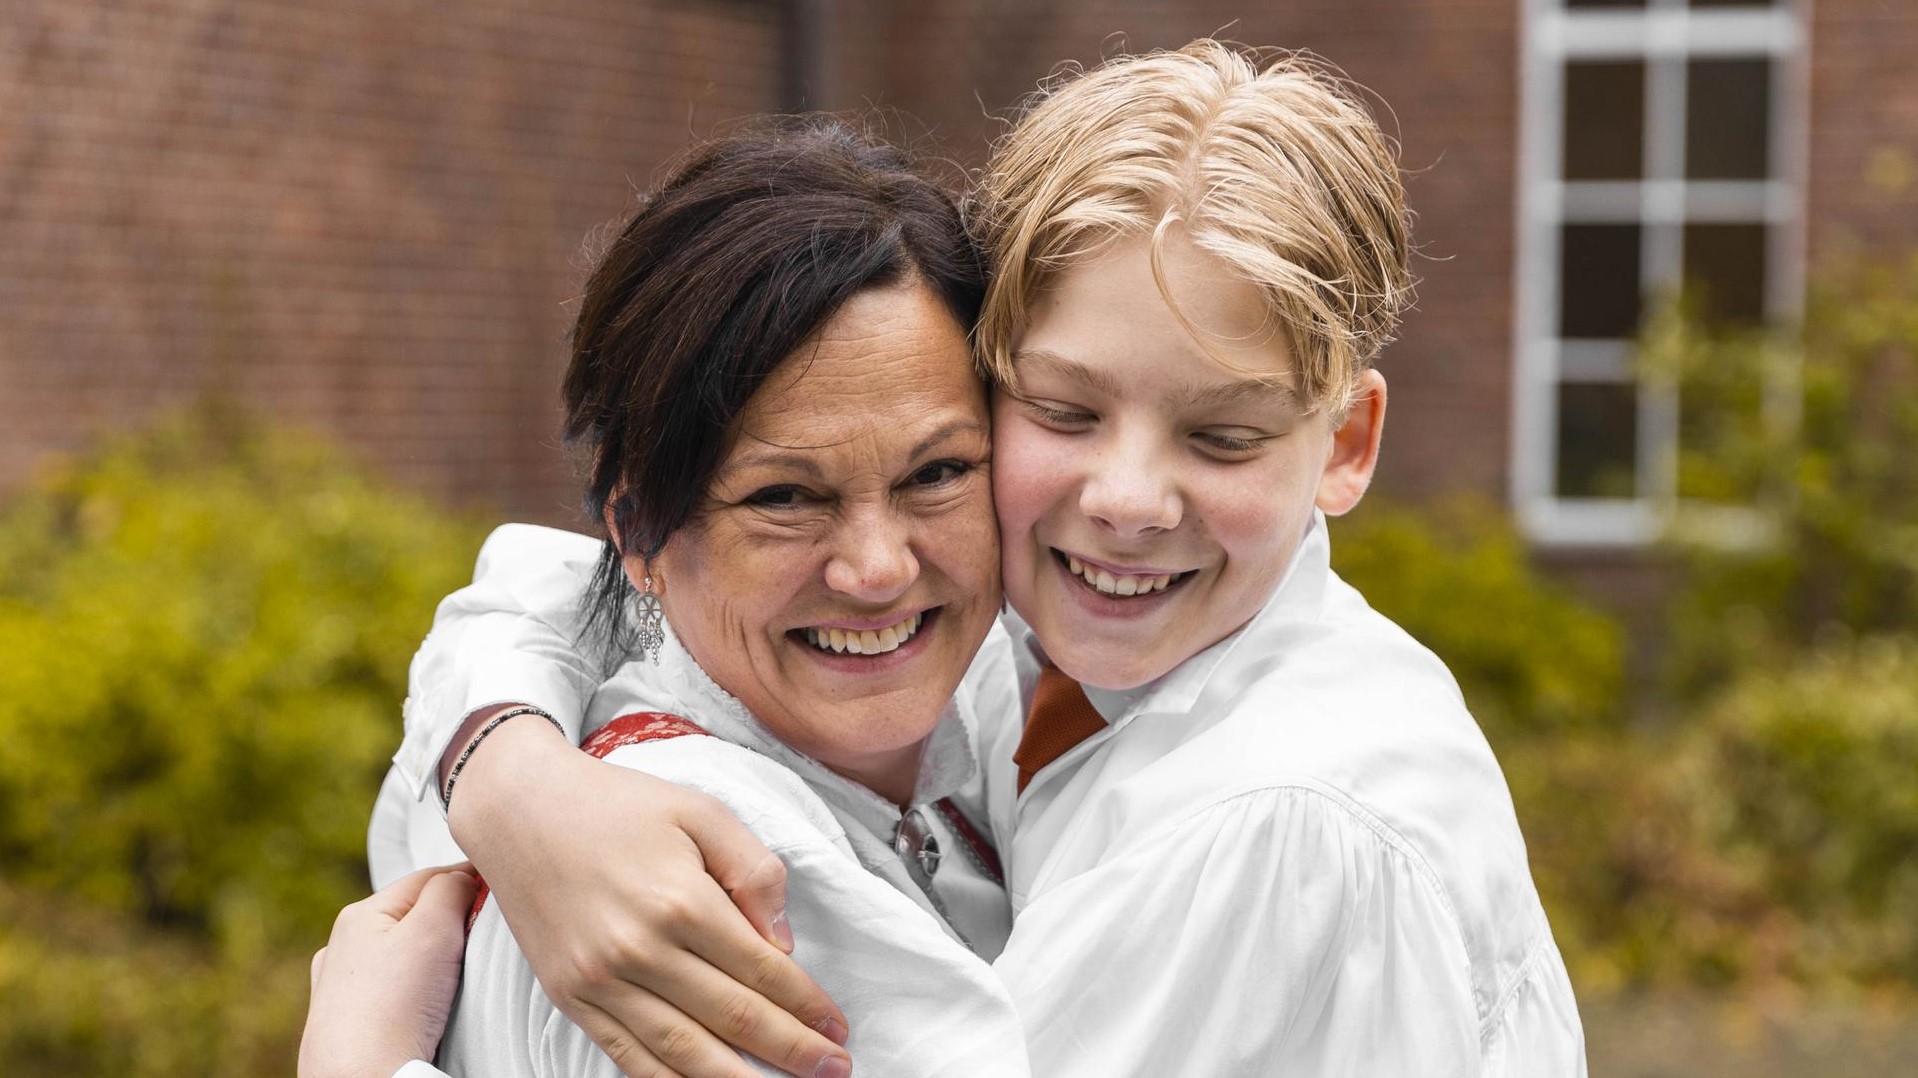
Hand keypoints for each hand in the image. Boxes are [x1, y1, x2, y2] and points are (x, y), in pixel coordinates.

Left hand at [300, 863, 478, 1077]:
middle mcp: (344, 946)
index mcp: (361, 914)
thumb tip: (464, 875)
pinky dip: (415, 987)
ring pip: (403, 953)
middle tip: (484, 935)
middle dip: (451, 919)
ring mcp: (342, 987)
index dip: (470, 879)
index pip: (429, 877)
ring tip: (458, 971)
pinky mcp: (350, 1022)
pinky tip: (426, 1001)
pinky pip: (393, 989)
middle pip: (415, 916)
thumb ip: (451, 889)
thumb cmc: (394, 1007)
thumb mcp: (433, 928)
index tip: (503, 893)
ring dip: (432, 954)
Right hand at [449, 716, 851, 1077]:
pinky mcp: (571, 999)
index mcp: (680, 901)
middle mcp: (639, 951)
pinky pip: (630, 1058)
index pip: (762, 971)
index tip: (837, 1025)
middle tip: (832, 1069)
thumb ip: (753, 872)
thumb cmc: (616, 806)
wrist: (521, 810)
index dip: (806, 1005)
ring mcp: (600, 982)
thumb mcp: (701, 812)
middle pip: (733, 1019)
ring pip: (685, 1053)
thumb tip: (782, 942)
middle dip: (791, 1050)